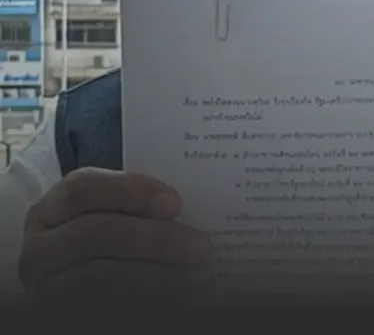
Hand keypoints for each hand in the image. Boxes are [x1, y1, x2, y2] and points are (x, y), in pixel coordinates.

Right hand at [18, 168, 212, 304]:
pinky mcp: (59, 315)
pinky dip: (146, 304)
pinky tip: (179, 300)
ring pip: (99, 279)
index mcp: (52, 209)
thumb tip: (182, 208)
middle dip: (156, 239)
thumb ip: (138, 206)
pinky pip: (104, 310)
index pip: (83, 189)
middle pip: (96, 234)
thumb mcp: (111, 214)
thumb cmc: (106, 234)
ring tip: (200, 278)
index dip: (130, 191)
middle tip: (202, 247)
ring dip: (158, 278)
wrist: (75, 280)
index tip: (175, 202)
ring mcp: (44, 288)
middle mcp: (39, 248)